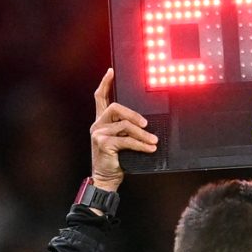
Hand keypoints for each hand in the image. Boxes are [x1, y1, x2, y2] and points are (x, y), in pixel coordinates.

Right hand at [87, 69, 156, 187]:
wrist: (106, 179)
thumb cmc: (116, 161)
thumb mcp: (121, 142)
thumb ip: (127, 130)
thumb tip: (145, 124)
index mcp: (101, 122)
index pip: (100, 98)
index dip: (105, 83)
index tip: (111, 72)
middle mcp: (98, 125)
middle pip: (115, 108)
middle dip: (133, 114)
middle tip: (146, 124)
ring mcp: (98, 134)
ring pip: (124, 125)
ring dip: (142, 133)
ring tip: (153, 141)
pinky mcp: (103, 143)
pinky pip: (126, 140)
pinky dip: (140, 144)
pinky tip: (149, 148)